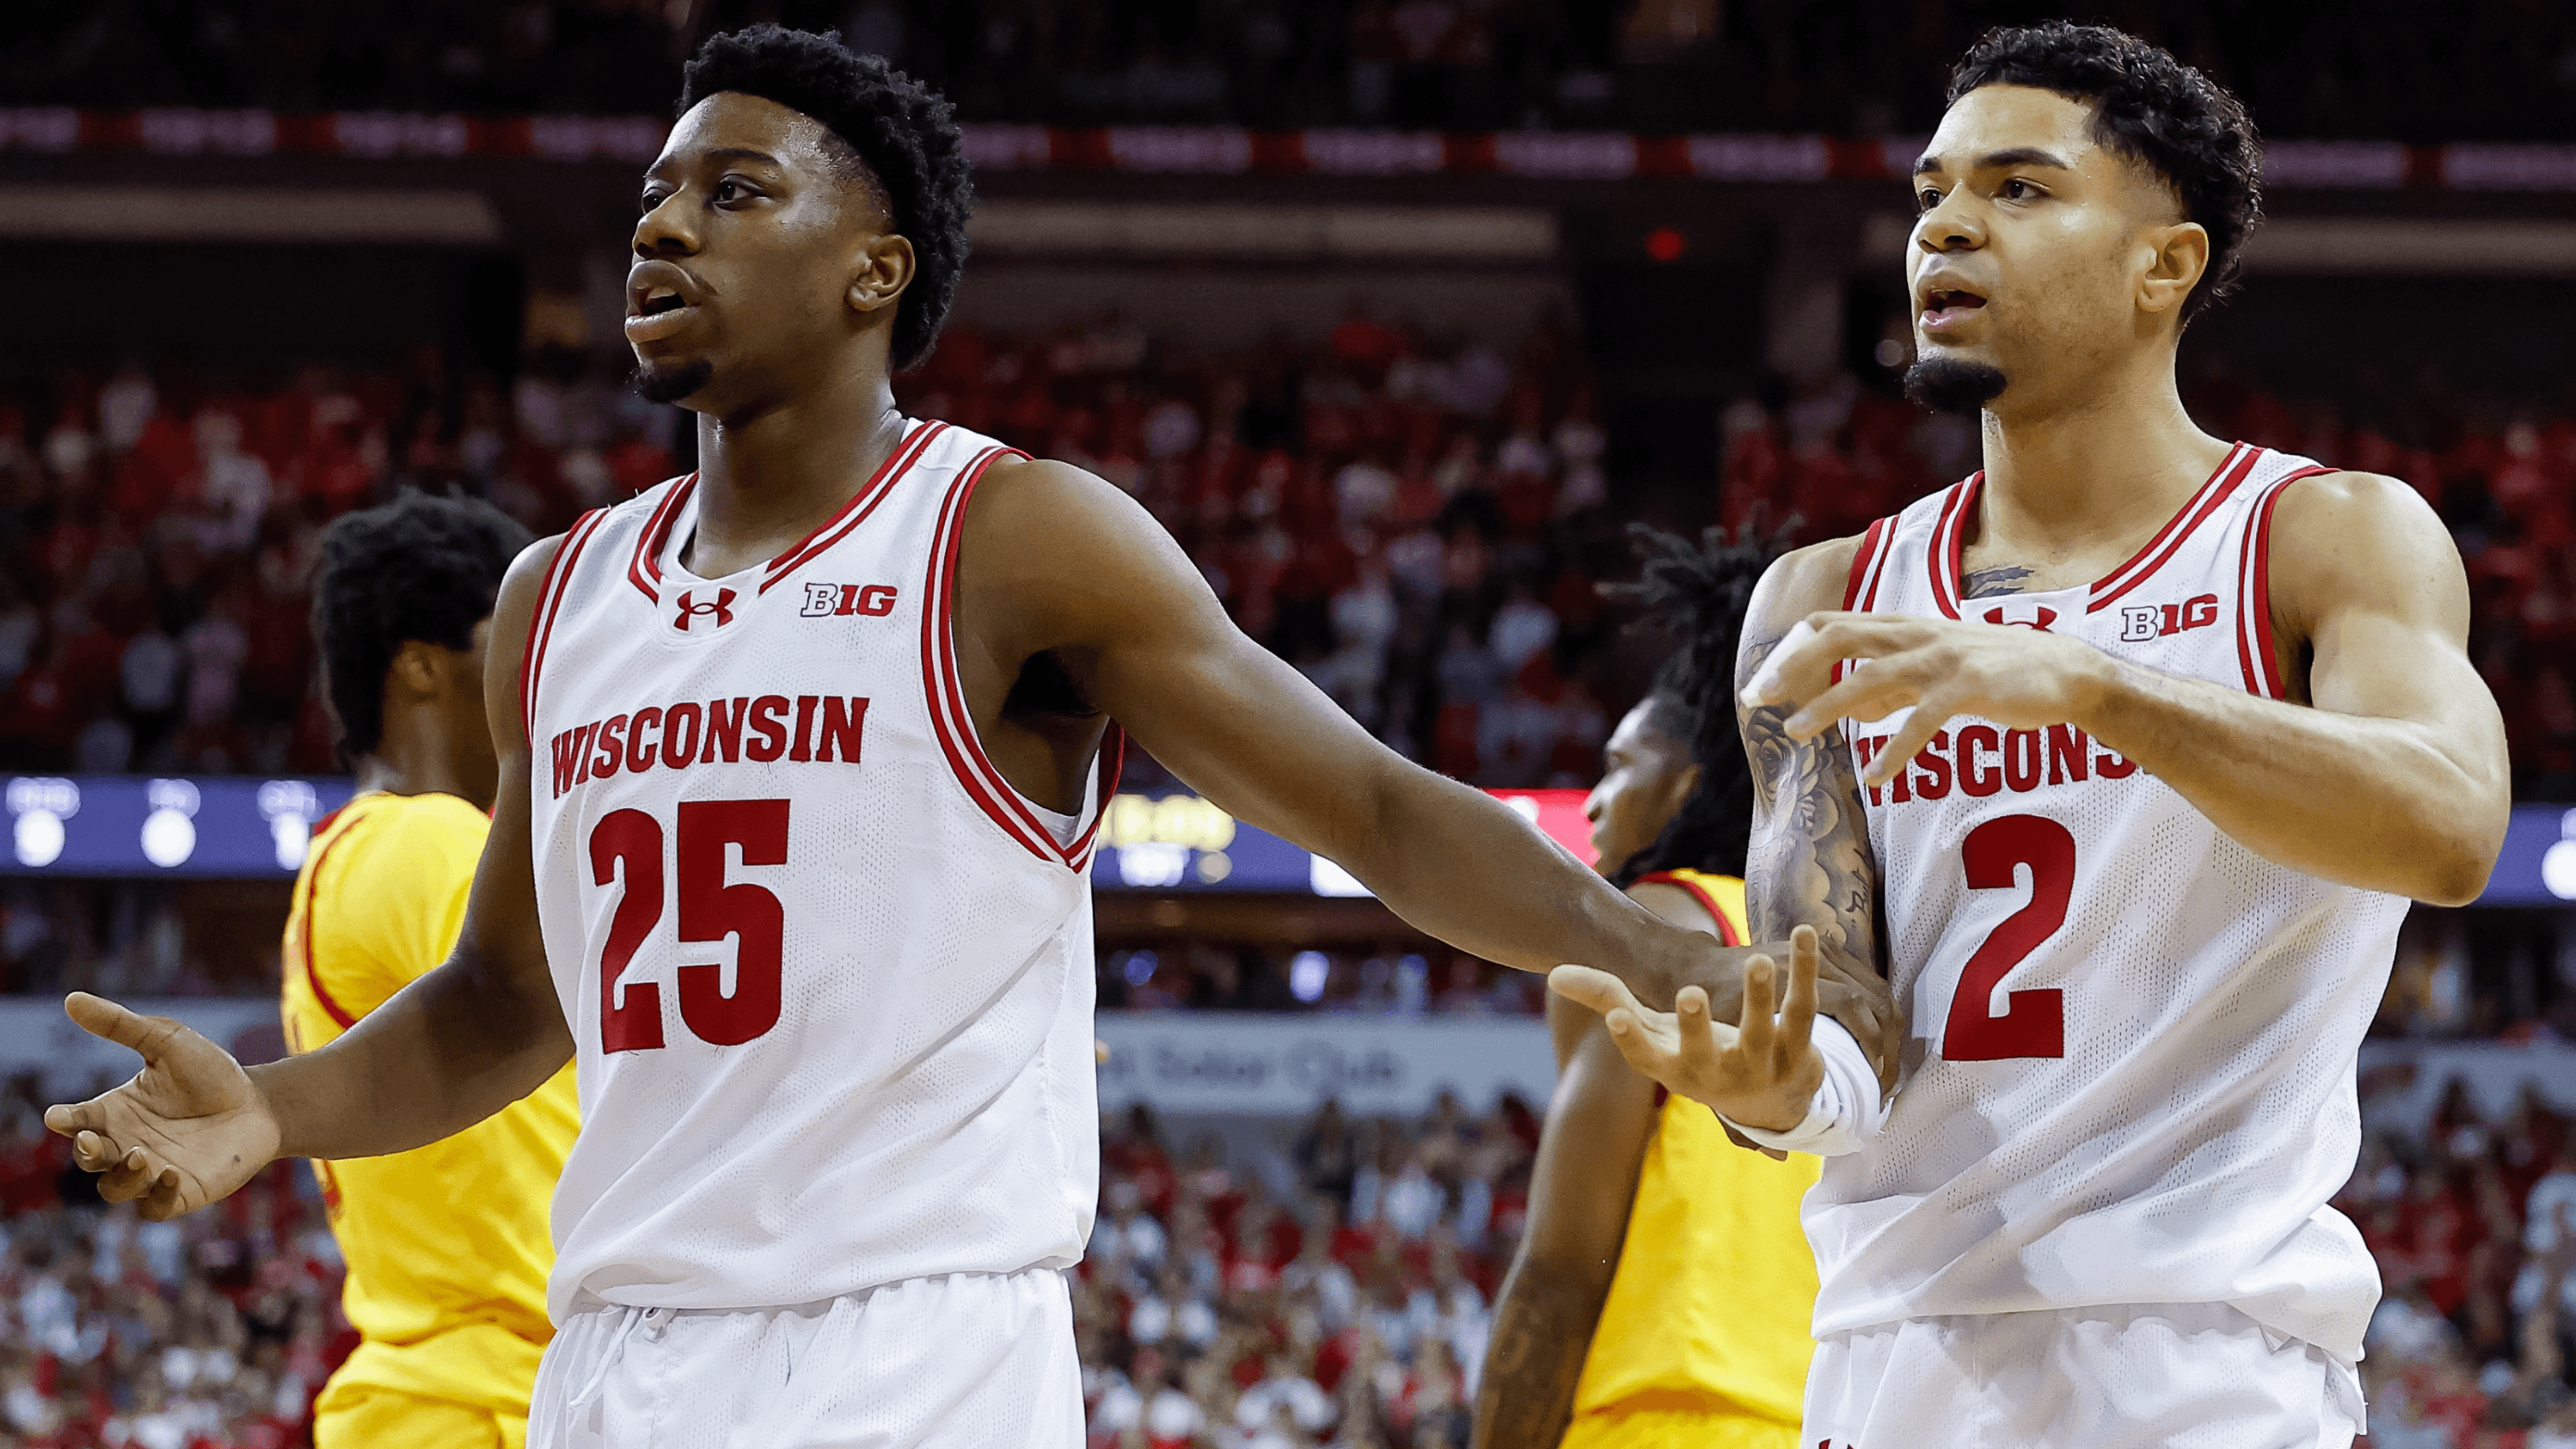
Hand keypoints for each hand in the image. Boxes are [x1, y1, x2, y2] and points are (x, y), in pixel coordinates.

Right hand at [42, 993, 280, 1220]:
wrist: (262, 1103)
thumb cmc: (211, 1073)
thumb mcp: (167, 1041)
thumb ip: (121, 1025)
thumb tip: (71, 999)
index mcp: (115, 1112)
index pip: (75, 1121)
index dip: (64, 1121)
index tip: (60, 1116)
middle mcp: (126, 1145)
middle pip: (89, 1159)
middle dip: (86, 1152)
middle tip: (92, 1139)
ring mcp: (152, 1172)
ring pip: (115, 1189)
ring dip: (121, 1176)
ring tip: (142, 1155)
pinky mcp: (181, 1192)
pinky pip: (155, 1208)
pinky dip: (156, 1196)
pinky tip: (170, 1174)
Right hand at [1550, 926, 1827, 1131]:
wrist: (1770, 1103)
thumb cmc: (1695, 1054)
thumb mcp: (1651, 1032)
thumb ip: (1605, 999)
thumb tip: (1554, 973)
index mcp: (1674, 1070)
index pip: (1646, 1059)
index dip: (1629, 1040)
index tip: (1616, 1017)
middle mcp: (1716, 1075)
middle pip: (1705, 1053)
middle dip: (1696, 1026)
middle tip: (1688, 995)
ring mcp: (1760, 1067)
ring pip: (1762, 1031)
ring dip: (1760, 997)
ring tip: (1756, 962)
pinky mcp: (1799, 1052)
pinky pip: (1804, 1009)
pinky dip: (1805, 971)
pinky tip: (1806, 932)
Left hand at [1743, 612, 2117, 788]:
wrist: (2066, 674)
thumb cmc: (1996, 673)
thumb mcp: (1935, 673)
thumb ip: (1893, 688)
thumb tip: (1852, 709)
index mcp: (1905, 628)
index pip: (1831, 623)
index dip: (1791, 651)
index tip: (1762, 686)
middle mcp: (1918, 635)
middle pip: (1839, 637)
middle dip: (1794, 667)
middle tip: (1760, 700)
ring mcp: (1944, 658)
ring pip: (1872, 676)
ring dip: (1830, 705)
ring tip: (1798, 733)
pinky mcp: (1971, 687)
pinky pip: (1923, 720)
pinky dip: (1894, 749)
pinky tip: (1874, 775)